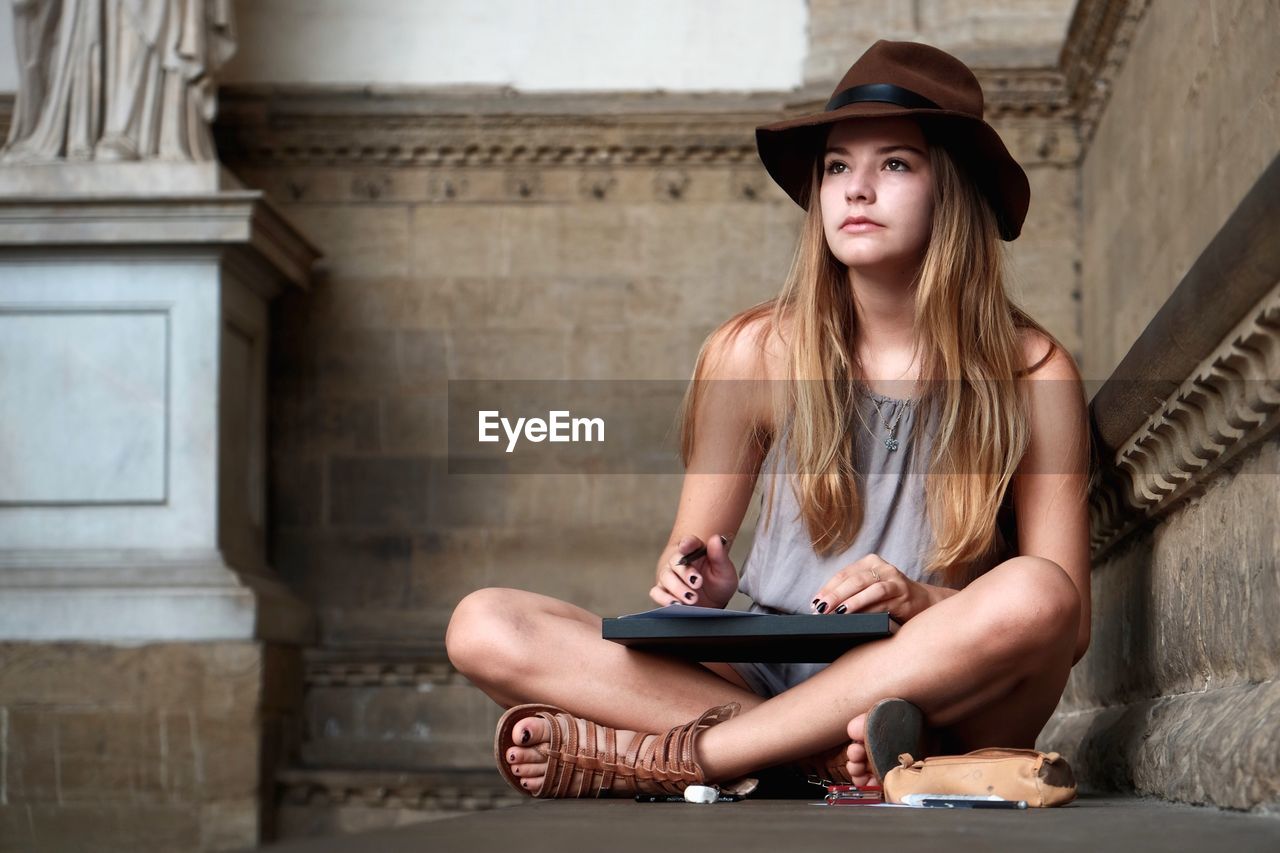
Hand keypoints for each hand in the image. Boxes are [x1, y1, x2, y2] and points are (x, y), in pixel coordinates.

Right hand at [650, 534, 737, 609]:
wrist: (714, 604)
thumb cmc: (718, 584)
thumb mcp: (725, 571)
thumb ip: (719, 555)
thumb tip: (716, 539)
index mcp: (695, 552)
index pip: (689, 543)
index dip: (687, 544)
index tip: (686, 546)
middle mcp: (680, 563)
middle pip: (675, 561)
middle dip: (685, 573)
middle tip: (698, 583)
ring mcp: (670, 577)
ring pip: (666, 577)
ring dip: (677, 588)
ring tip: (691, 599)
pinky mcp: (664, 592)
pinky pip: (657, 593)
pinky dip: (664, 598)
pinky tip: (676, 604)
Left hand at [810, 553, 931, 621]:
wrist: (924, 602)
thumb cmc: (890, 597)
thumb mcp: (870, 587)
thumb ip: (851, 592)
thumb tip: (823, 606)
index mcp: (871, 562)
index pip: (844, 574)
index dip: (828, 589)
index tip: (815, 603)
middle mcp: (883, 568)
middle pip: (855, 580)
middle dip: (835, 596)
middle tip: (821, 610)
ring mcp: (895, 581)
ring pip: (870, 589)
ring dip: (851, 602)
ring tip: (837, 613)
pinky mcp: (904, 596)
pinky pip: (884, 603)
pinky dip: (868, 610)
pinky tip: (858, 618)